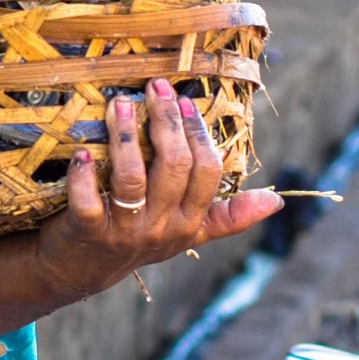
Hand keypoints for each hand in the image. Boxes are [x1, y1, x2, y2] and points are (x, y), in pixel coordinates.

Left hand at [35, 78, 281, 301]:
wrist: (83, 272)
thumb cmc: (140, 241)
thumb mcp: (189, 233)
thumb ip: (228, 217)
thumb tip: (276, 202)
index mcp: (190, 222)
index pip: (207, 172)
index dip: (198, 133)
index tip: (184, 100)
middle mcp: (162, 227)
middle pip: (174, 167)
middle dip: (166, 122)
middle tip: (155, 87)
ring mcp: (125, 231)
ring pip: (131, 177)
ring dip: (126, 137)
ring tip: (121, 104)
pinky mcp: (88, 232)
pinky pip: (88, 201)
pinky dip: (84, 175)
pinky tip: (82, 151)